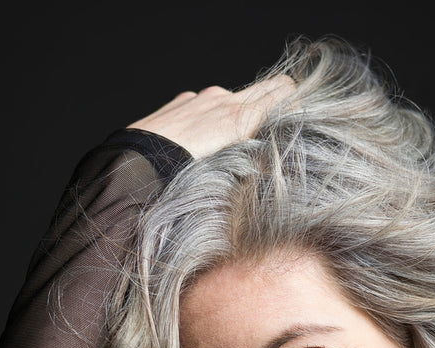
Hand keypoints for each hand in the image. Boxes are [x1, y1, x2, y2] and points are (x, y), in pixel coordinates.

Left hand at [127, 75, 295, 158]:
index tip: (296, 122)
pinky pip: (210, 102)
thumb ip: (257, 153)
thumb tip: (273, 154)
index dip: (296, 104)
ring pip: (238, 98)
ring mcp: (203, 97)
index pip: (285, 91)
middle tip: (279, 125)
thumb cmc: (181, 174)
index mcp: (239, 117)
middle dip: (278, 102)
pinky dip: (216, 115)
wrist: (137, 164)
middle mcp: (224, 100)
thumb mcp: (229, 169)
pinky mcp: (184, 100)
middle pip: (268, 86)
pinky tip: (204, 139)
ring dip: (244, 112)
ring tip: (235, 141)